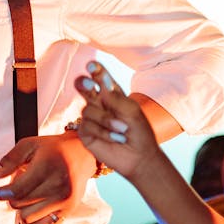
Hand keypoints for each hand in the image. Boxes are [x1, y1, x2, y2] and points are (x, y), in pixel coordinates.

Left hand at [0, 133, 93, 223]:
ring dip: (21, 209)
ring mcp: (65, 201)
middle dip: (12, 197)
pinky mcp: (68, 211)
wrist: (82, 154)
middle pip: (20, 205)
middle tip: (18, 185)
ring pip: (28, 218)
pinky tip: (29, 212)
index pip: (17, 191)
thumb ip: (9, 160)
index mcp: (47, 168)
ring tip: (28, 195)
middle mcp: (58, 186)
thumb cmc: (53, 148)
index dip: (0, 194)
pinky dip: (32, 223)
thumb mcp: (29, 145)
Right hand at [72, 61, 168, 184]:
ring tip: (122, 130)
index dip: (96, 71)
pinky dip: (103, 132)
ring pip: (88, 110)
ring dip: (106, 120)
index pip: (101, 78)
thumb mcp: (132, 111)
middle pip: (84, 87)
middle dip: (84, 84)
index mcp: (111, 94)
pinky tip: (115, 138)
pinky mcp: (85, 133)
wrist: (139, 157)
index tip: (93, 66)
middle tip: (89, 84)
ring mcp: (90, 118)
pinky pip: (87, 126)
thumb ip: (116, 98)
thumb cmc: (139, 131)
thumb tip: (100, 87)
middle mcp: (98, 103)